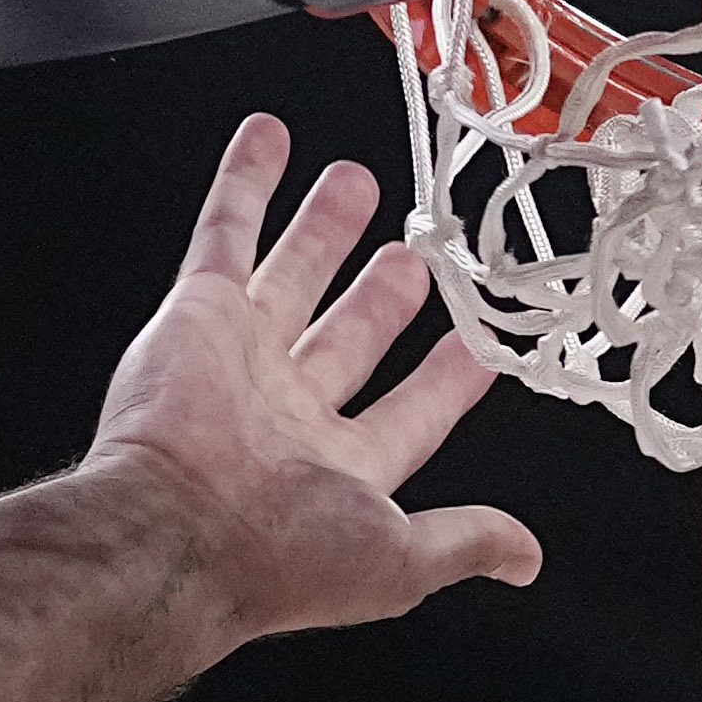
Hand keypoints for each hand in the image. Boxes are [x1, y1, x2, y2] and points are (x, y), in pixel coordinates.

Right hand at [76, 115, 542, 641]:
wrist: (178, 533)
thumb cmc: (278, 556)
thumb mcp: (399, 561)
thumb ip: (462, 542)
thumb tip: (523, 557)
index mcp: (340, 471)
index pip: (412, 414)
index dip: (446, 381)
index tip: (475, 347)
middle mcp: (290, 412)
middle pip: (351, 336)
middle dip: (382, 296)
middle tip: (412, 255)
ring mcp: (245, 356)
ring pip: (295, 274)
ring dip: (324, 228)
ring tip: (354, 182)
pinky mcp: (199, 312)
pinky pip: (226, 233)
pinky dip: (246, 182)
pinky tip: (268, 140)